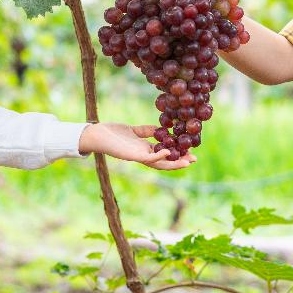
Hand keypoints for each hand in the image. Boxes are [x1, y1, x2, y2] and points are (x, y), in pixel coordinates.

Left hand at [79, 122, 195, 169]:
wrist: (97, 135)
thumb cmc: (113, 133)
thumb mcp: (134, 130)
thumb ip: (146, 131)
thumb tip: (161, 129)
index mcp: (144, 150)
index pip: (164, 154)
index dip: (177, 154)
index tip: (191, 151)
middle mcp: (143, 156)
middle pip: (165, 162)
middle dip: (180, 162)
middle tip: (194, 160)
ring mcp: (138, 157)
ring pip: (159, 163)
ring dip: (174, 163)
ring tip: (188, 161)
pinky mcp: (132, 156)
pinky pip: (147, 158)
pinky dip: (158, 156)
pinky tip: (168, 151)